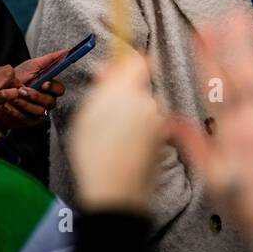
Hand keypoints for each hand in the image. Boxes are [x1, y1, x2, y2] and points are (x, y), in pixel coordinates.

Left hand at [0, 49, 66, 129]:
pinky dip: (16, 111)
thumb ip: (48, 59)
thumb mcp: (30, 66)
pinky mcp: (28, 121)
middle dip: (36, 96)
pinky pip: (27, 118)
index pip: (59, 90)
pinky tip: (7, 105)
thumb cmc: (16, 78)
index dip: (53, 88)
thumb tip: (65, 51)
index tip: (44, 84)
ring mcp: (38, 112)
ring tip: (13, 97)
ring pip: (39, 110)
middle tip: (23, 90)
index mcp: (49, 88)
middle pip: (50, 101)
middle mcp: (46, 100)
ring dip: (25, 103)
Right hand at [0, 66, 20, 153]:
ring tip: (16, 98)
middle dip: (15, 80)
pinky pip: (5, 93)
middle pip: (6, 70)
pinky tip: (14, 100)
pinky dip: (14, 94)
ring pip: (7, 76)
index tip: (12, 89)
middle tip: (16, 93)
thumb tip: (7, 81)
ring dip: (17, 86)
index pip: (1, 69)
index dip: (10, 78)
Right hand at [68, 51, 165, 213]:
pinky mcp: (165, 136)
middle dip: (127, 91)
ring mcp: (159, 119)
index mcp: (129, 92)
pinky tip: (124, 143)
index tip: (117, 69)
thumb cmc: (94, 153)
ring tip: (112, 132)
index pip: (139, 62)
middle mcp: (150, 101)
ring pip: (145, 105)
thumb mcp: (88, 115)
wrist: (116, 189)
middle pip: (141, 85)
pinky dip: (140, 128)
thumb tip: (108, 66)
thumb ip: (103, 87)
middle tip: (105, 107)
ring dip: (133, 111)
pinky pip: (150, 123)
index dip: (129, 62)